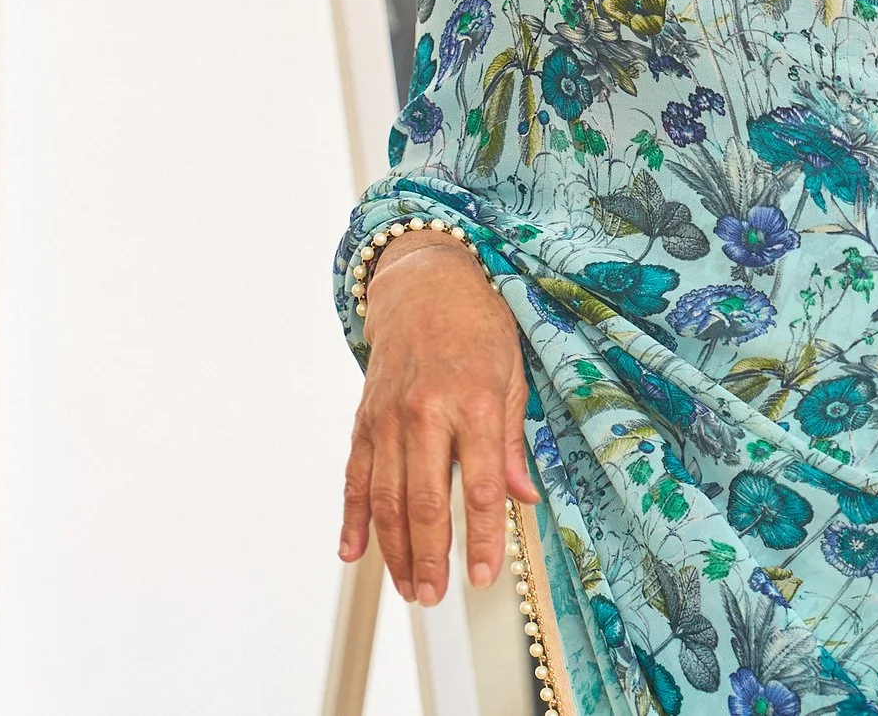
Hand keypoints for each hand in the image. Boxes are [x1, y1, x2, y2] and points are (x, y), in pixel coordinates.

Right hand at [340, 232, 538, 604]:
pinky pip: (356, 476)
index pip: (480, 486)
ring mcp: (389, 417)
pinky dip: (353, 517)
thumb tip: (524, 498)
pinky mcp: (365, 418)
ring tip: (407, 587)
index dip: (482, 538)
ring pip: (387, 497)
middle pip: (426, 500)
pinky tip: (352, 551)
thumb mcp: (513, 375)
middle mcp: (427, 412)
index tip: (483, 576)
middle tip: (435, 595)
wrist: (425, 281)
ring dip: (394, 549)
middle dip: (431, 556)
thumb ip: (513, 441)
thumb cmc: (478, 325)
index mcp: (475, 403)